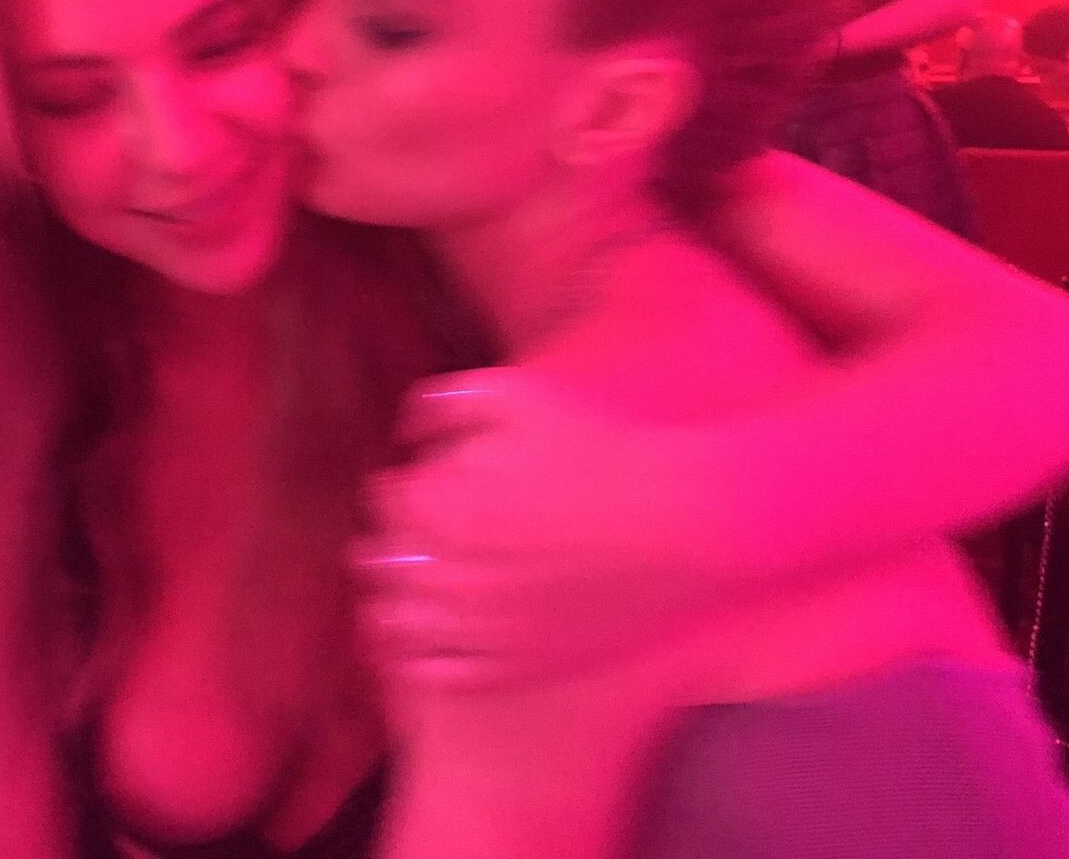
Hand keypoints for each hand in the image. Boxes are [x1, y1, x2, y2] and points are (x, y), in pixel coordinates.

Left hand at [355, 368, 737, 688]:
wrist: (687, 526)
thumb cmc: (605, 452)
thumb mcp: (520, 396)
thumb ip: (444, 402)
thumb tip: (404, 434)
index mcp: (447, 509)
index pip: (387, 498)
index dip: (403, 483)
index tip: (426, 482)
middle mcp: (455, 577)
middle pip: (382, 563)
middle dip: (393, 539)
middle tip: (423, 530)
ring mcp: (483, 631)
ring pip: (396, 623)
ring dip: (395, 597)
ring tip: (423, 577)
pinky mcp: (513, 669)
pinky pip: (434, 671)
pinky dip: (422, 651)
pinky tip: (440, 626)